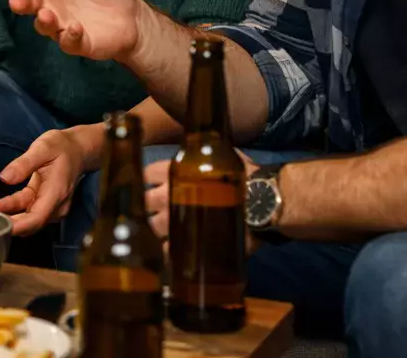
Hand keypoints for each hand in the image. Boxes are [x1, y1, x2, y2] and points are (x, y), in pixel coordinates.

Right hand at [0, 0, 142, 60]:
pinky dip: (69, 36)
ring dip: (44, 20)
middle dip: (18, 1)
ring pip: (42, 23)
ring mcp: (60, 22)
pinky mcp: (76, 41)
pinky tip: (77, 29)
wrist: (132, 16)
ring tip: (50, 15)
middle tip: (16, 1)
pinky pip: (67, 41)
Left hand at [0, 125, 98, 234]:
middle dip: (9, 223)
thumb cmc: (62, 147)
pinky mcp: (46, 202)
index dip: (18, 226)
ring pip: (28, 218)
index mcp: (56, 193)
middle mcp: (56, 205)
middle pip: (31, 223)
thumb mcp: (43, 148)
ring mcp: (52, 206)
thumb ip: (24, 164)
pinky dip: (13, 209)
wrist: (78, 149)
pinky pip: (28, 209)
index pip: (37, 218)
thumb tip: (5, 177)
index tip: (0, 226)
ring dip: (9, 216)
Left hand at [143, 153, 258, 249]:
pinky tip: (176, 249)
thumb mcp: (220, 159)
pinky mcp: (187, 239)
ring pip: (152, 224)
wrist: (261, 200)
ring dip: (157, 227)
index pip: (147, 173)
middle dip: (149, 205)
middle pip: (145, 200)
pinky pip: (168, 247)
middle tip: (160, 210)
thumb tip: (199, 158)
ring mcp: (174, 217)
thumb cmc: (244, 176)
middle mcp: (168, 192)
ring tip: (168, 229)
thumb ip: (202, 162)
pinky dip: (169, 249)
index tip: (152, 184)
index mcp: (174, 170)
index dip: (147, 179)